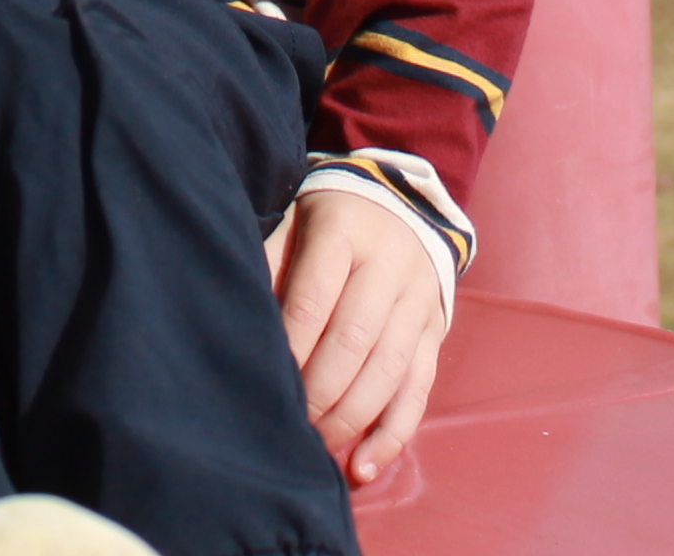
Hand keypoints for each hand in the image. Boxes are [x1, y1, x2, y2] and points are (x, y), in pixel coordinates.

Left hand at [272, 187, 448, 484]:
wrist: (401, 206)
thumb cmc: (326, 223)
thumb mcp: (293, 221)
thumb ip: (270, 263)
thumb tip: (239, 318)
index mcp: (345, 232)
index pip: (315, 296)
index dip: (291, 343)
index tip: (267, 381)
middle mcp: (390, 267)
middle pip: (355, 340)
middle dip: (318, 390)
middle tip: (288, 424)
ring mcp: (418, 303)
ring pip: (389, 372)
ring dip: (350, 419)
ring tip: (316, 449)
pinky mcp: (434, 334)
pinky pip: (417, 392)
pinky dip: (390, 436)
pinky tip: (361, 467)